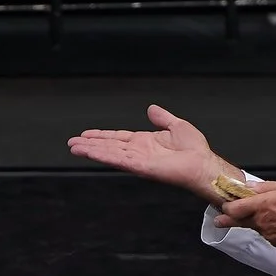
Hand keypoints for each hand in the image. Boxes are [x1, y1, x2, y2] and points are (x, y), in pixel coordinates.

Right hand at [68, 104, 237, 199]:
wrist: (202, 163)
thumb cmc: (195, 149)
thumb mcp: (177, 125)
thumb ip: (162, 118)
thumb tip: (152, 109)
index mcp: (145, 142)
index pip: (117, 138)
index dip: (101, 136)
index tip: (86, 135)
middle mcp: (138, 151)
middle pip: (109, 146)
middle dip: (90, 145)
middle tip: (72, 143)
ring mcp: (138, 160)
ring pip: (110, 153)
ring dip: (91, 150)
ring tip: (75, 148)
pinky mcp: (140, 166)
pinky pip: (119, 160)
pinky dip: (104, 156)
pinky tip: (92, 153)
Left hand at [215, 180, 275, 253]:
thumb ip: (267, 186)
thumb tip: (250, 187)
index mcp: (263, 205)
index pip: (234, 208)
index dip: (227, 206)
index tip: (225, 204)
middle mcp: (262, 222)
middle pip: (238, 221)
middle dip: (228, 219)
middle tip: (220, 220)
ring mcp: (268, 234)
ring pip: (254, 227)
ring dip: (253, 221)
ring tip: (265, 214)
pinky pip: (267, 233)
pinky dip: (268, 228)